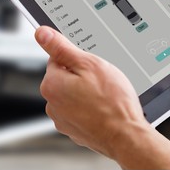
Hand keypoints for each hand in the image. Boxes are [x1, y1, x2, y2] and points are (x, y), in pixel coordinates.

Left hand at [35, 26, 169, 168]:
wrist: (127, 136)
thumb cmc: (112, 102)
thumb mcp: (89, 64)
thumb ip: (62, 48)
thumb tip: (42, 34)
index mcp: (51, 85)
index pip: (57, 59)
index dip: (77, 59)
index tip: (90, 65)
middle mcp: (51, 104)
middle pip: (64, 78)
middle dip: (81, 76)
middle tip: (101, 81)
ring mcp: (62, 120)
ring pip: (73, 95)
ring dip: (86, 93)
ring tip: (104, 97)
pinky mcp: (74, 130)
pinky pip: (79, 111)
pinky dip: (90, 109)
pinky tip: (104, 109)